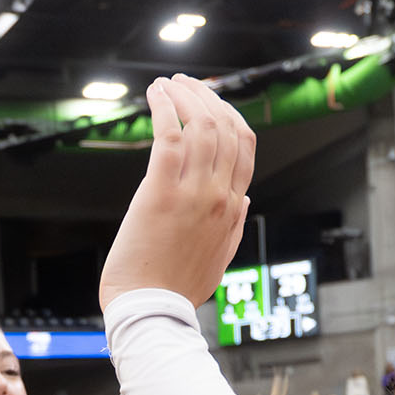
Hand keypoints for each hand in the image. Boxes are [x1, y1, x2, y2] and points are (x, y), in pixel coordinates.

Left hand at [98, 75, 253, 307]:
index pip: (245, 147)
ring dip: (184, 96)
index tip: (210, 101)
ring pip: (201, 126)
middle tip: (185, 83)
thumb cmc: (175, 288)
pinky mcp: (160, 194)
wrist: (149, 310)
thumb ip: (235, 226)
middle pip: (226, 128)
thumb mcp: (219, 258)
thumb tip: (245, 199)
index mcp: (233, 208)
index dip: (230, 115)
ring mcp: (192, 194)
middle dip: (206, 96)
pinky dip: (164, 108)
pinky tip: (155, 95)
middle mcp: (219, 196)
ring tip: (166, 84)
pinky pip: (169, 137)